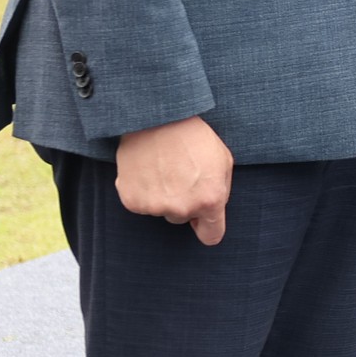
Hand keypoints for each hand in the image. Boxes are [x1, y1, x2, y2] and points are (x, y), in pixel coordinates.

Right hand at [115, 115, 232, 244]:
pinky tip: (148, 171)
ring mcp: (155, 206)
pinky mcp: (132, 201)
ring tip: (164, 169)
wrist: (157, 120)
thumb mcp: (223, 161)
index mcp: (210, 200)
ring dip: (163, 196)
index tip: (203, 223)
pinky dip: (143, 192)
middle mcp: (182, 208)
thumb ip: (220, 191)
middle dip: (184, 202)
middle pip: (183, 218)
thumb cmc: (194, 138)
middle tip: (180, 176)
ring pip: (161, 210)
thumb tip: (212, 212)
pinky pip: (141, 204)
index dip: (208, 228)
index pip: (211, 235)